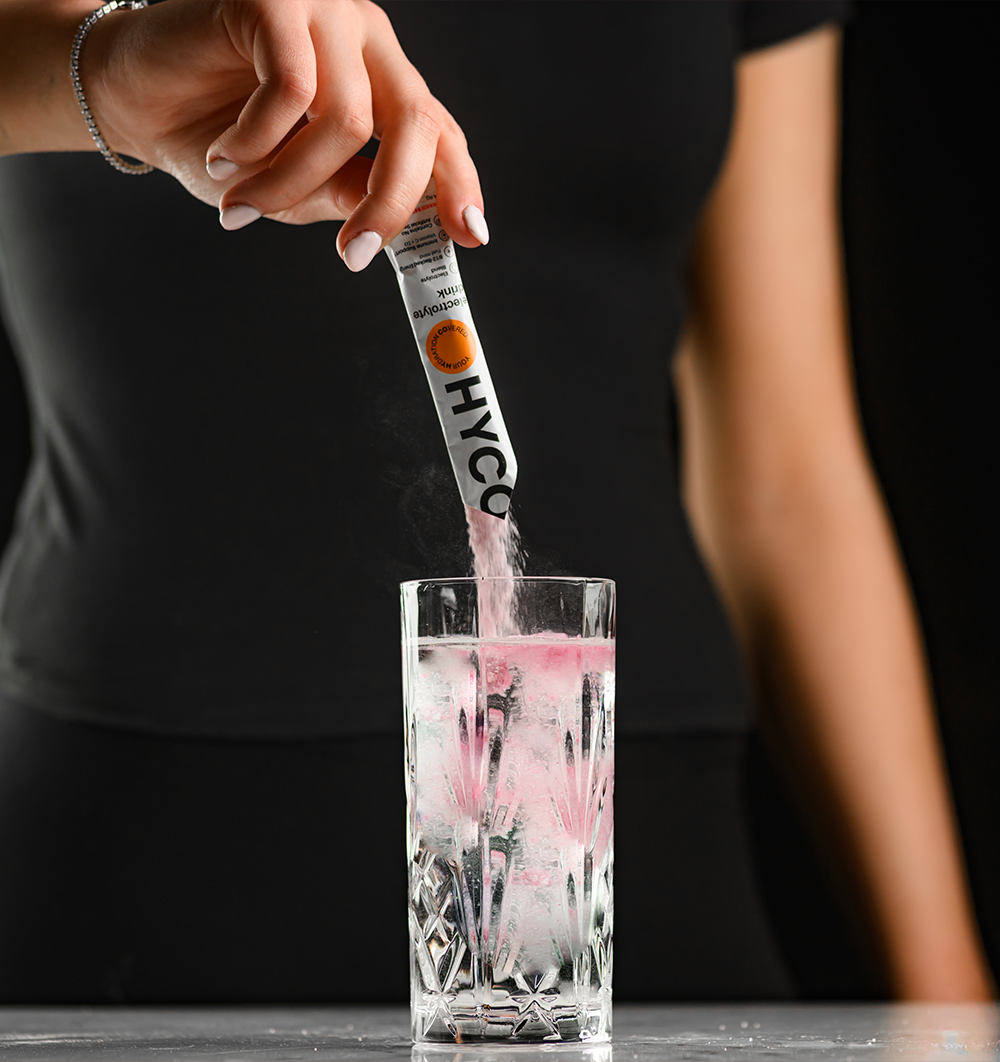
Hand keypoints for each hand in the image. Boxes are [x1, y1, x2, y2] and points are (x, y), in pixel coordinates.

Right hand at [85, 0, 486, 267]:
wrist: (131, 96)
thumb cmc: (217, 141)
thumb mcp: (297, 186)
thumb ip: (350, 196)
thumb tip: (401, 223)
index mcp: (381, 82)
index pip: (440, 132)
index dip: (460, 184)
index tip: (470, 237)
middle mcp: (364, 42)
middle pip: (416, 124)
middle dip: (389, 204)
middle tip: (352, 257)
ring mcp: (325, 14)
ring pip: (347, 121)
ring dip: (291, 182)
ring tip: (243, 202)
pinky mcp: (274, 1)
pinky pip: (292, 89)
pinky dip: (256, 142)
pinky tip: (222, 155)